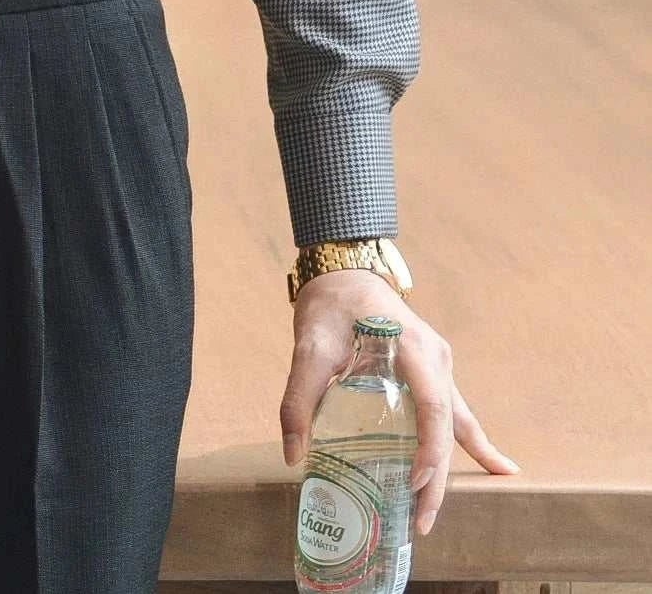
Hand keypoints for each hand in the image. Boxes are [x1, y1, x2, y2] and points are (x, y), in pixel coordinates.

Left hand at [279, 268, 519, 538]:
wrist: (343, 272)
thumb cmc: (329, 307)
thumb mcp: (307, 348)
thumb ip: (298, 398)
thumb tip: (293, 455)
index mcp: (410, 347)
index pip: (432, 406)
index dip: (430, 448)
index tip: (415, 482)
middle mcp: (435, 358)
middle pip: (447, 425)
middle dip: (437, 477)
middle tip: (421, 521)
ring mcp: (439, 364)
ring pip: (454, 423)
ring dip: (449, 467)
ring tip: (437, 512)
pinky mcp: (433, 370)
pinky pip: (454, 412)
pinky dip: (471, 441)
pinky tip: (501, 466)